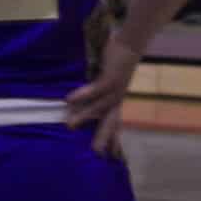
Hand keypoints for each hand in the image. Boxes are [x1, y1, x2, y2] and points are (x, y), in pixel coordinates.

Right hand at [65, 32, 142, 155]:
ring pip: (100, 108)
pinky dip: (83, 95)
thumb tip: (80, 98)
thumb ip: (97, 88)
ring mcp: (115, 89)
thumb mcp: (108, 77)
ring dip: (85, 117)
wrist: (131, 44)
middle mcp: (118, 97)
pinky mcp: (110, 77)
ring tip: (69, 124)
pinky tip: (68, 99)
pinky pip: (95, 89)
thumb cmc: (117, 59)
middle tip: (95, 153)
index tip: (111, 156)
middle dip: (104, 137)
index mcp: (117, 99)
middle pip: (111, 122)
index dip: (113, 139)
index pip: (115, 123)